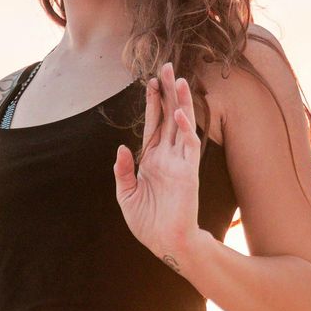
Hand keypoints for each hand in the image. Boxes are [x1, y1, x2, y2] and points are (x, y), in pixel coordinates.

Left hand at [113, 61, 202, 268]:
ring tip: (180, 79)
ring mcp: (179, 162)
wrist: (166, 243)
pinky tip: (180, 113)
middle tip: (168, 67)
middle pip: (169, 117)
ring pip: (183, 125)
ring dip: (182, 103)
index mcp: (152, 160)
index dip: (153, 103)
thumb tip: (121, 149)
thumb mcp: (126, 195)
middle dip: (168, 92)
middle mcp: (167, 156)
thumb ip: (123, 171)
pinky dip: (185, 129)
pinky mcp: (188, 172)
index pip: (154, 124)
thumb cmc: (148, 223)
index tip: (150, 81)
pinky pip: (189, 146)